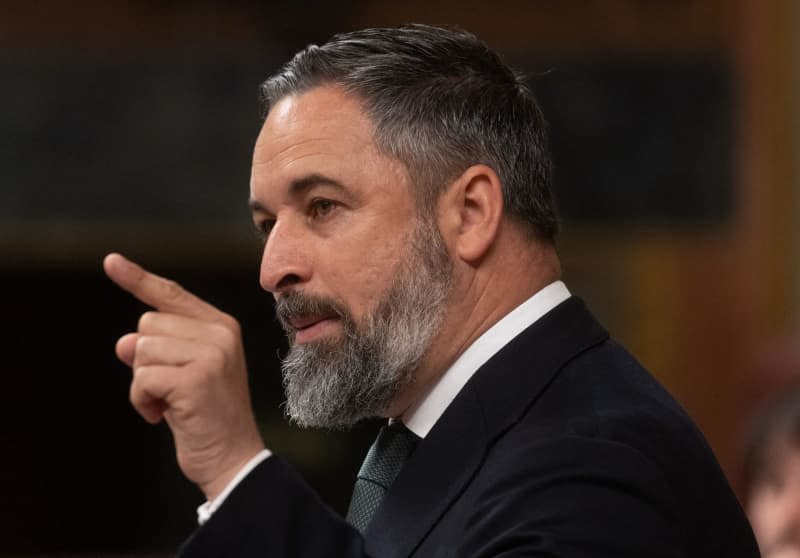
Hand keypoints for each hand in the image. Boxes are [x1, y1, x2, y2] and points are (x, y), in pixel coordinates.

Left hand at [104, 253, 264, 500]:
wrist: (233, 457)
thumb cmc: (206, 416)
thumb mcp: (180, 375)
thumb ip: (158, 350)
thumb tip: (124, 342)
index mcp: (222, 326)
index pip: (172, 295)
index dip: (139, 279)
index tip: (111, 261)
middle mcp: (220, 333)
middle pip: (148, 324)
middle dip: (145, 360)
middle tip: (169, 390)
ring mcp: (211, 354)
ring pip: (141, 350)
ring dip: (142, 384)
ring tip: (168, 404)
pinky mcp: (197, 378)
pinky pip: (142, 377)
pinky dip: (142, 400)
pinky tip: (162, 415)